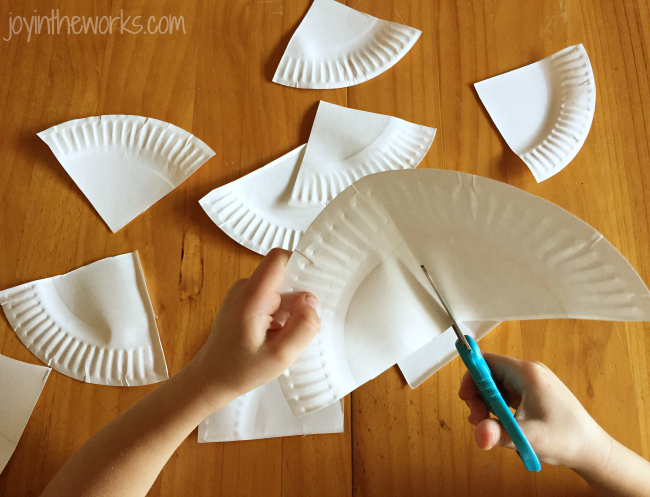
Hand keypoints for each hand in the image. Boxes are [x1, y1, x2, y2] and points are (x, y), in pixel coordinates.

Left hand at [190, 248, 320, 406]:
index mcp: (252, 297)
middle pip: (283, 273)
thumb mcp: (280, 357)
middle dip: (300, 294)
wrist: (210, 378)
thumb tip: (311, 300)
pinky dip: (283, 311)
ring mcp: (243, 292)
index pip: (279, 258)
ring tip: (287, 333)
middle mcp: (245, 287)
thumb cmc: (241, 370)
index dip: (301, 264)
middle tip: (302, 323)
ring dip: (291, 306)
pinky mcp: (245, 300)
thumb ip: (302, 327)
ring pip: (280, 286)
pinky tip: (279, 333)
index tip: (317, 284)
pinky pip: (273, 295)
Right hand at [458, 353, 609, 468]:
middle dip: (478, 395)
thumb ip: (500, 434)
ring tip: (490, 425)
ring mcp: (532, 383)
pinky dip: (498, 407)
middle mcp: (529, 373)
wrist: (592, 450)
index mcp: (527, 373)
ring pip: (496, 385)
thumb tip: (479, 435)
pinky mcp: (533, 394)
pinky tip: (501, 424)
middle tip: (478, 418)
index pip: (487, 361)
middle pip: (489, 373)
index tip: (465, 397)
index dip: (471, 376)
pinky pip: (506, 393)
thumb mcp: (528, 437)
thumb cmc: (566, 439)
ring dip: (486, 403)